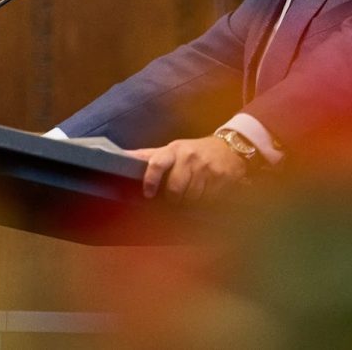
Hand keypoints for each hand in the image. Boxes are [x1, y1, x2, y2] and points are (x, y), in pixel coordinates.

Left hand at [130, 136, 247, 202]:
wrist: (230, 147)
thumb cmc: (194, 151)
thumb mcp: (172, 149)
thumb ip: (149, 156)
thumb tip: (121, 156)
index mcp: (174, 150)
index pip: (157, 162)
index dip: (150, 179)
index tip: (148, 194)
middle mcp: (189, 158)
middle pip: (175, 188)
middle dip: (173, 199)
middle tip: (174, 201)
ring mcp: (207, 169)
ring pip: (192, 197)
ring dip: (189, 203)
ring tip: (190, 198)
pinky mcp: (222, 179)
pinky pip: (208, 200)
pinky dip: (205, 203)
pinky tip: (205, 197)